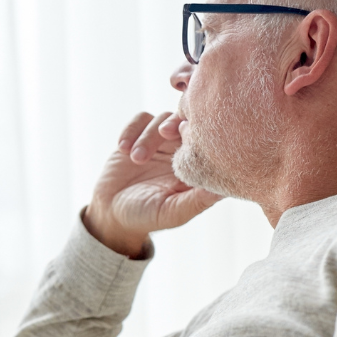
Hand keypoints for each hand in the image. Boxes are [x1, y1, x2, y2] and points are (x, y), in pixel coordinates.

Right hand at [85, 111, 222, 256]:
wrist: (113, 213)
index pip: (206, 141)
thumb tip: (223, 191)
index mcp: (195, 168)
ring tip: (135, 159)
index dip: (198, 134)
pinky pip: (140, 119)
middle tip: (164, 132)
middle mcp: (181, 151)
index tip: (184, 140)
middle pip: (185, 121)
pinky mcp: (138, 136)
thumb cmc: (147, 217)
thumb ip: (196, 201)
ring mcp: (160, 142)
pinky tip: (123, 149)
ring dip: (148, 136)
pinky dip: (131, 130)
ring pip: (162, 119)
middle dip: (175, 123)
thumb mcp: (172, 213)